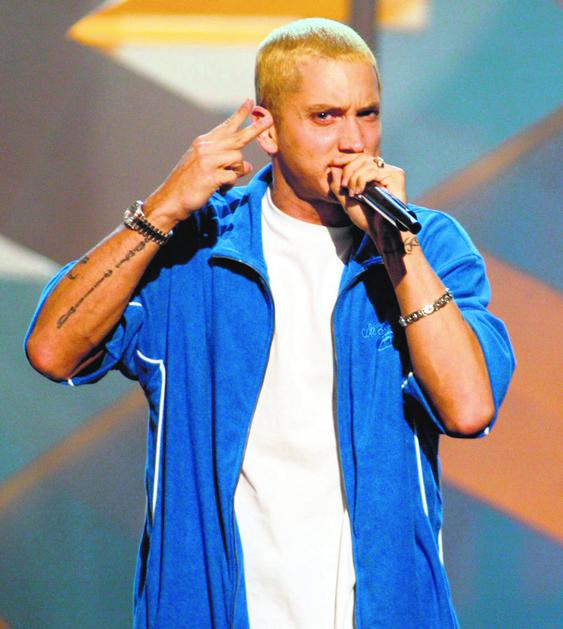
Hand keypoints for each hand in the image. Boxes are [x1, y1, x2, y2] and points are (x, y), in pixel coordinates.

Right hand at [144, 99, 272, 227]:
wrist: (171, 198)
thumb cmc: (189, 183)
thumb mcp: (205, 166)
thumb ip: (226, 162)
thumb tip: (248, 166)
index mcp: (204, 142)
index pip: (226, 126)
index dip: (239, 114)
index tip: (250, 102)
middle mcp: (206, 147)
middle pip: (238, 137)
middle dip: (256, 129)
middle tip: (270, 118)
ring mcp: (208, 161)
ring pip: (238, 159)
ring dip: (235, 171)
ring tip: (221, 179)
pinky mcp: (211, 176)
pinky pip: (233, 176)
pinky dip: (229, 184)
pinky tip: (218, 187)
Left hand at [329, 153, 406, 238]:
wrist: (379, 231)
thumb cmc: (365, 218)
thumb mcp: (346, 200)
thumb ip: (338, 185)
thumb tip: (332, 168)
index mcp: (374, 174)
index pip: (360, 158)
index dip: (347, 158)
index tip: (333, 162)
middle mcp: (384, 171)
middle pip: (362, 158)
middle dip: (348, 169)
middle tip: (343, 186)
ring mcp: (391, 173)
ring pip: (366, 163)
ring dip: (353, 178)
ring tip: (352, 193)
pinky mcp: (395, 177)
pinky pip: (372, 172)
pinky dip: (361, 180)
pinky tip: (359, 192)